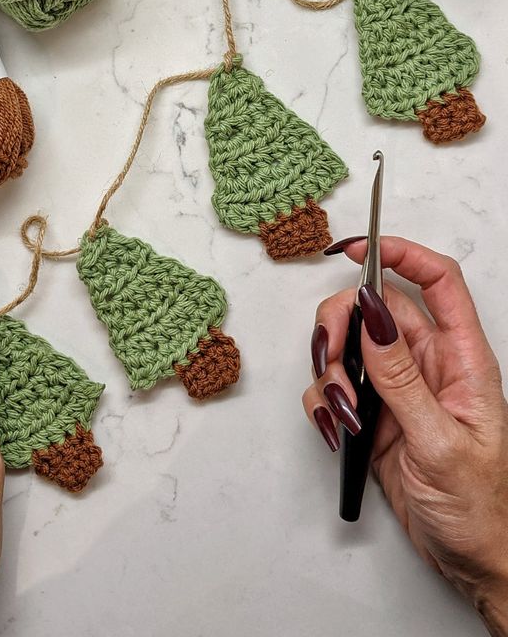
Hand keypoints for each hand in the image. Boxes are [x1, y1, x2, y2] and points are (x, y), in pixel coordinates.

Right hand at [304, 237, 507, 635]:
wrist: (471, 556)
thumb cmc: (480, 506)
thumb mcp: (440, 441)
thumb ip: (401, 377)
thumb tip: (375, 314)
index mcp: (462, 360)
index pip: (438, 282)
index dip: (400, 253)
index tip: (355, 248)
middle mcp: (427, 364)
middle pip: (374, 308)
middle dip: (340, 325)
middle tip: (329, 358)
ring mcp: (396, 386)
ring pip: (347, 345)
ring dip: (328, 371)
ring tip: (343, 411)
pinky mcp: (373, 410)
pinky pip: (333, 387)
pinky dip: (323, 402)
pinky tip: (340, 431)